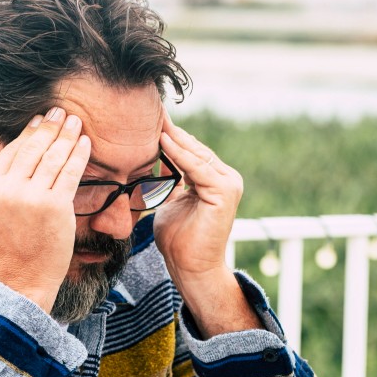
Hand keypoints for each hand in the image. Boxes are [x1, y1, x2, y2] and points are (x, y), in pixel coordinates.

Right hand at [0, 108, 90, 313]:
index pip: (12, 151)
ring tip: (75, 121)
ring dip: (66, 135)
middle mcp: (10, 188)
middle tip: (60, 113)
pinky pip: (69, 173)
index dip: (28, 133)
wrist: (19, 281)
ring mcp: (33, 197)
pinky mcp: (56, 207)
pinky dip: (78, 154)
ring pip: (53, 157)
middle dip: (49, 127)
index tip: (39, 121)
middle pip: (34, 148)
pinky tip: (84, 142)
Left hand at [154, 116, 257, 336]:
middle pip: (194, 149)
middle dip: (171, 131)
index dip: (169, 135)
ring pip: (196, 155)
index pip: (190, 151)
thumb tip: (153, 163)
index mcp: (214, 179)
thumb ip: (168, 182)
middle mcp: (226, 177)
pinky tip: (163, 140)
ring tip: (154, 119)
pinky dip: (179, 154)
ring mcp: (228, 183)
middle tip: (149, 109)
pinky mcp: (225, 191)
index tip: (148, 118)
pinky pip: (197, 167)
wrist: (189, 267)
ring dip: (174, 137)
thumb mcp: (169, 201)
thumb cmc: (178, 239)